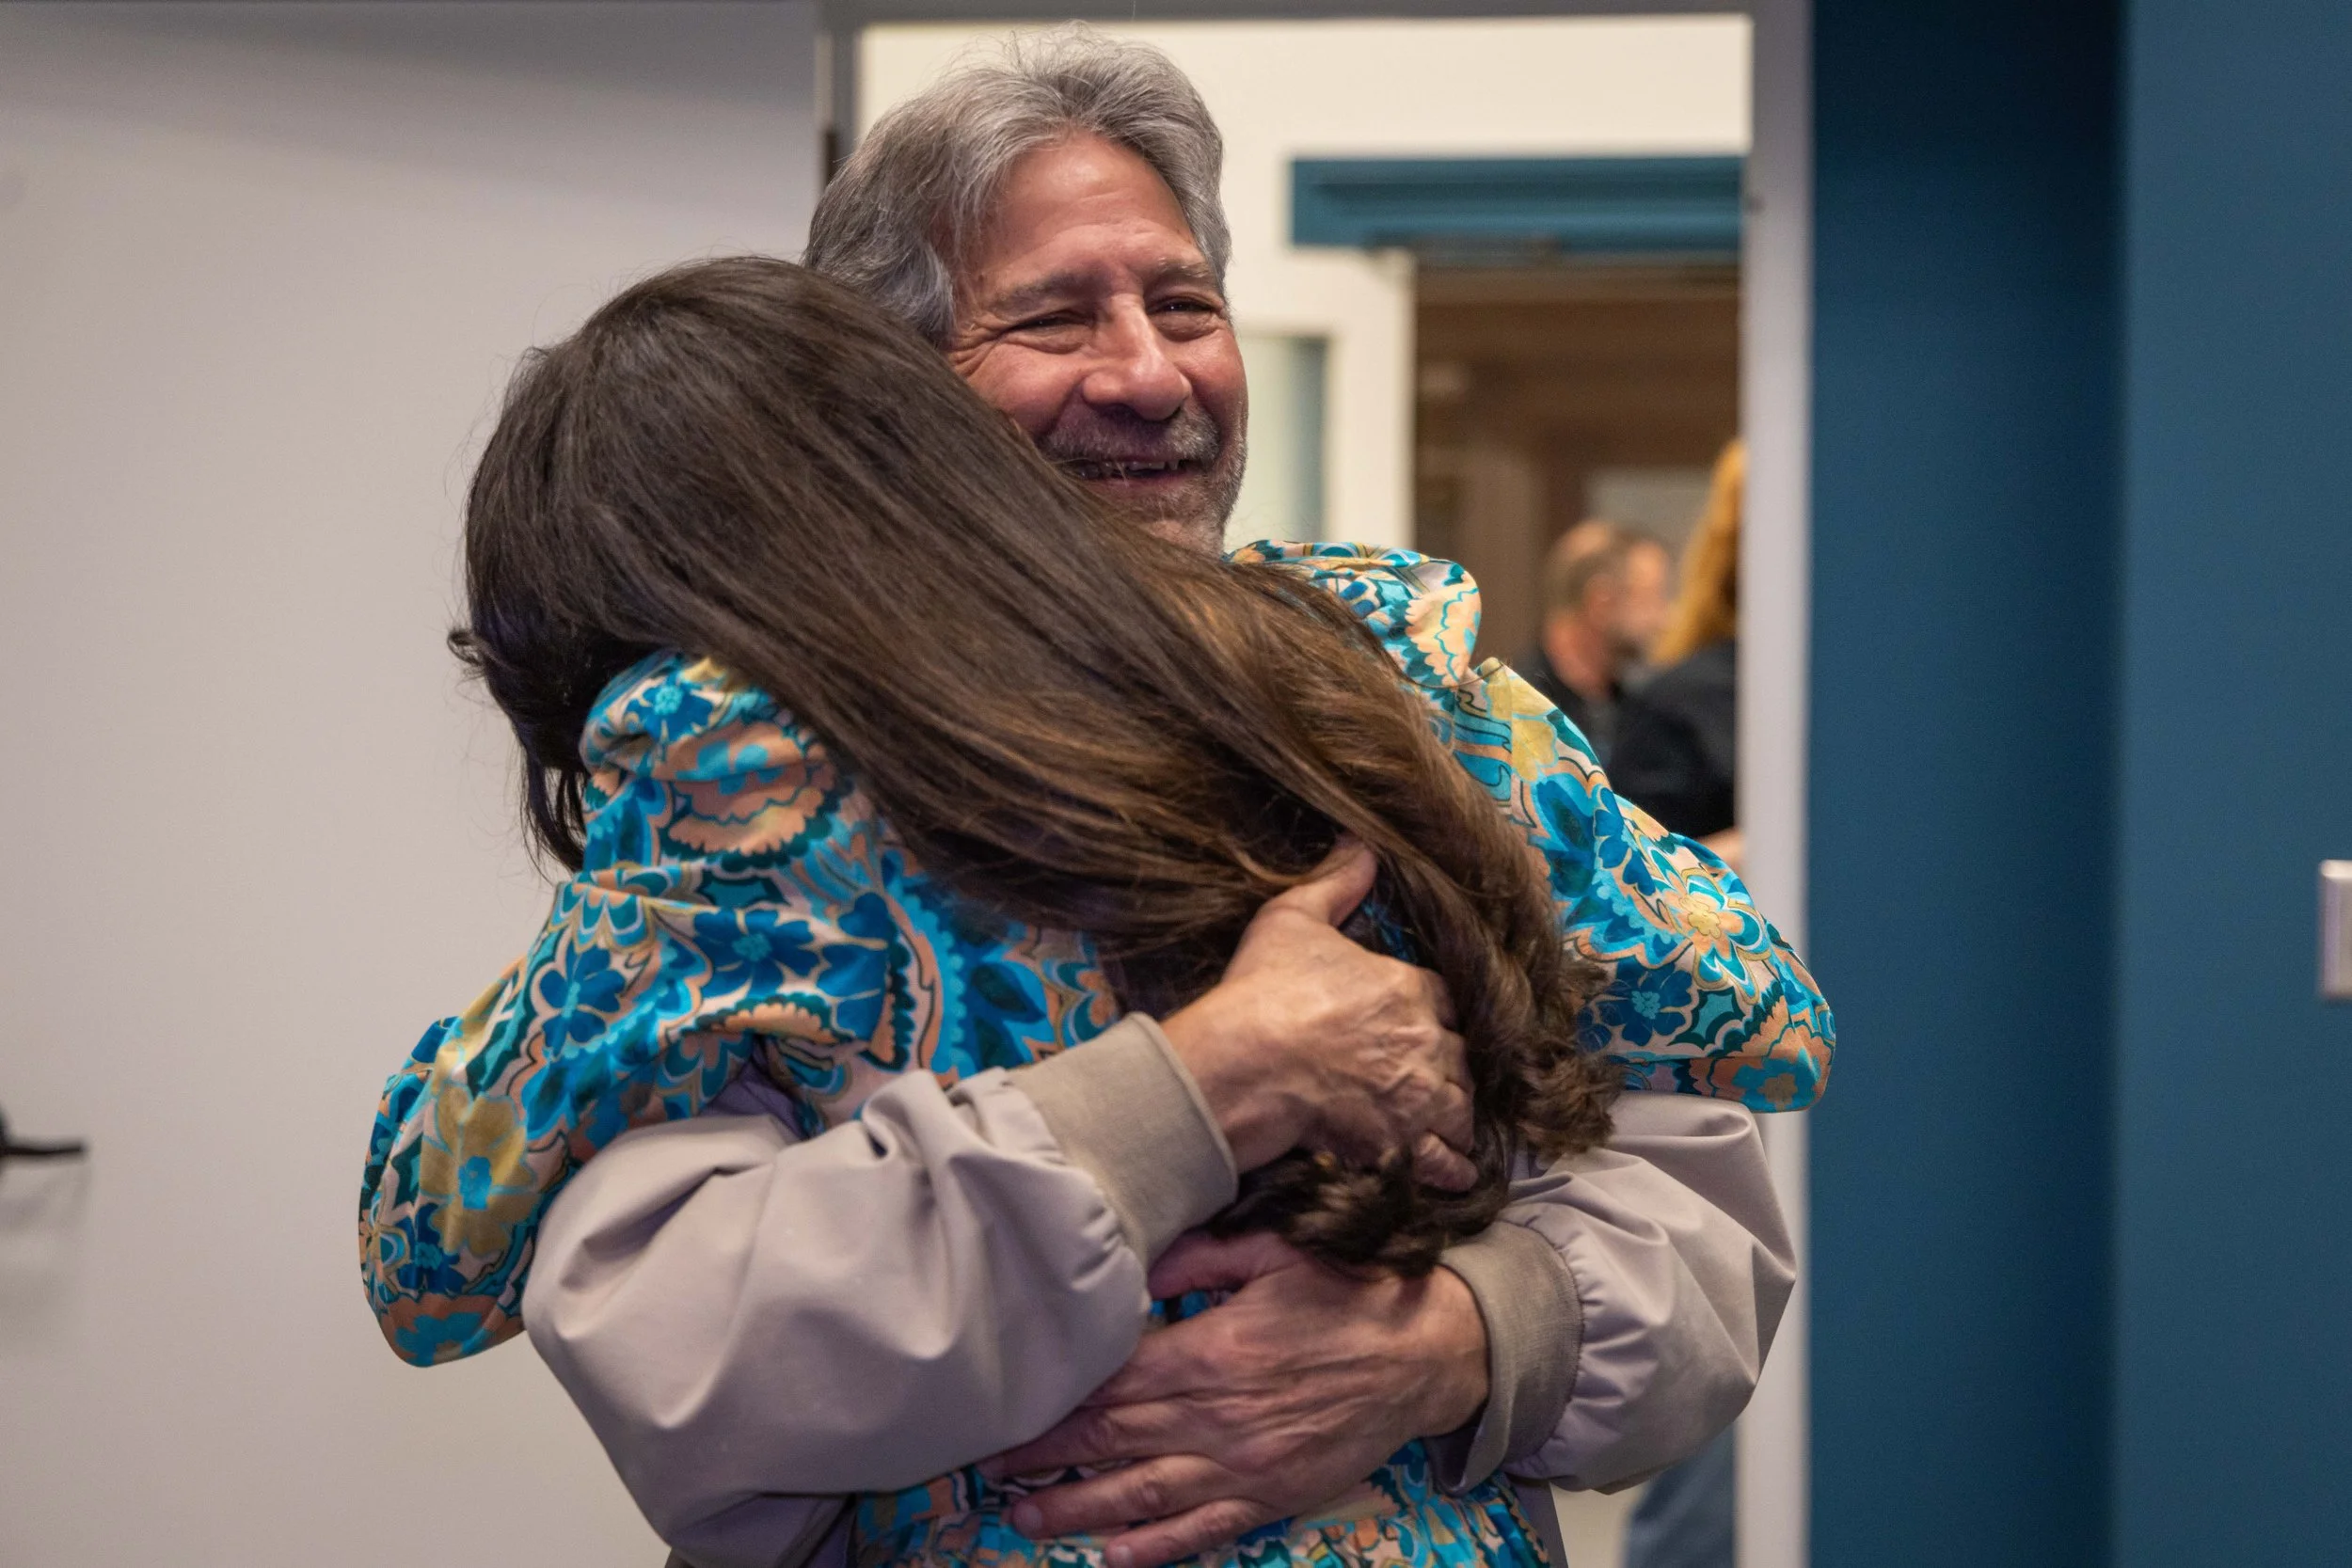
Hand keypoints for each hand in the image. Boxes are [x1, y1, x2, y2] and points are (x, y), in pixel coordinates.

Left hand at [986, 1230, 1490, 1567]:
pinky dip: (1156, 1548)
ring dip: (1081, 1509)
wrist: (1429, 1353)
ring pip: (1145, 1494)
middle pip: (1113, 1441)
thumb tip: (1134, 1262)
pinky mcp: (1274, 1495)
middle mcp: (1219, 1417)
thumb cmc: (1349, 1293)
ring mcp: (1245, 1465)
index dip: (1056, 1399)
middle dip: (1047, 1457)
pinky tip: (1114, 1557)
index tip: (1009, 1405)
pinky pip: (1204, 1529)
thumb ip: (1199, 1256)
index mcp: (1212, 1352)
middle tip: (991, 1469)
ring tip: (1028, 1517)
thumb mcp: (1275, 1250)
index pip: (1112, 1382)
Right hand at [1159, 841, 1474, 1189]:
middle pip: (1463, 1056)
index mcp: (1409, 988)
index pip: (1447, 998)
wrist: (1244, 1065)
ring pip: (1464, 1108)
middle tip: (1433, 1073)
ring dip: (1458, 1113)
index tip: (1428, 1019)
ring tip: (1448, 1121)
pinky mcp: (1403, 1146)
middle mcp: (1427, 1043)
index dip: (1437, 1010)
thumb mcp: (1291, 918)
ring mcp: (1419, 1098)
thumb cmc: (1263, 991)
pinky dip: (1456, 1167)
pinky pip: (1449, 1163)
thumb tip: (1362, 842)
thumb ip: (1335, 882)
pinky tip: (1457, 1169)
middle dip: (1452, 1063)